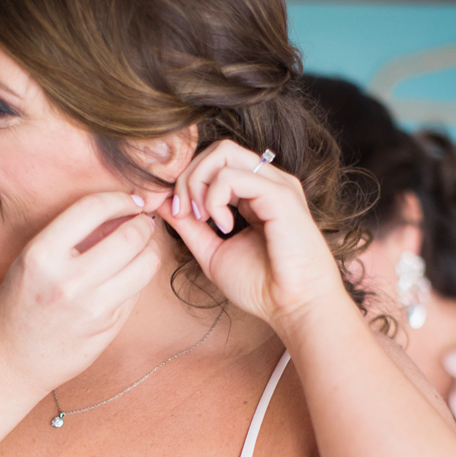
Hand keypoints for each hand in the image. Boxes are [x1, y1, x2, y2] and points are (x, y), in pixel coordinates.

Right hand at [0, 191, 165, 394]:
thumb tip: (120, 210)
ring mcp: (91, 306)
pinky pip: (137, 289)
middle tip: (143, 222)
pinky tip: (126, 276)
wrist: (9, 360)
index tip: (129, 200)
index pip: (93, 208)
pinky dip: (138, 277)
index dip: (119, 198)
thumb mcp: (31, 262)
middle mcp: (67, 279)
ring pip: (146, 263)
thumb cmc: (20, 304)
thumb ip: (69, 236)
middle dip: (143, 224)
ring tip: (142, 247)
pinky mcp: (107, 326)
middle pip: (130, 235)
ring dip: (149, 249)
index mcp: (41, 254)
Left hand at [167, 140, 349, 331]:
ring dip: (198, 184)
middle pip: (217, 149)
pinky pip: (232, 176)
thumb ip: (189, 225)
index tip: (176, 213)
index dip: (186, 180)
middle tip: (184, 212)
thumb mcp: (211, 251)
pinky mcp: (280, 195)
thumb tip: (162, 202)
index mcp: (254, 192)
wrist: (293, 307)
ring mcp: (276, 185)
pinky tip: (223, 226)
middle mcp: (267, 182)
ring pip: (223, 153)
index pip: (214, 161)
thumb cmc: (260, 285)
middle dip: (187, 177)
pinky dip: (215, 199)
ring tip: (203, 219)